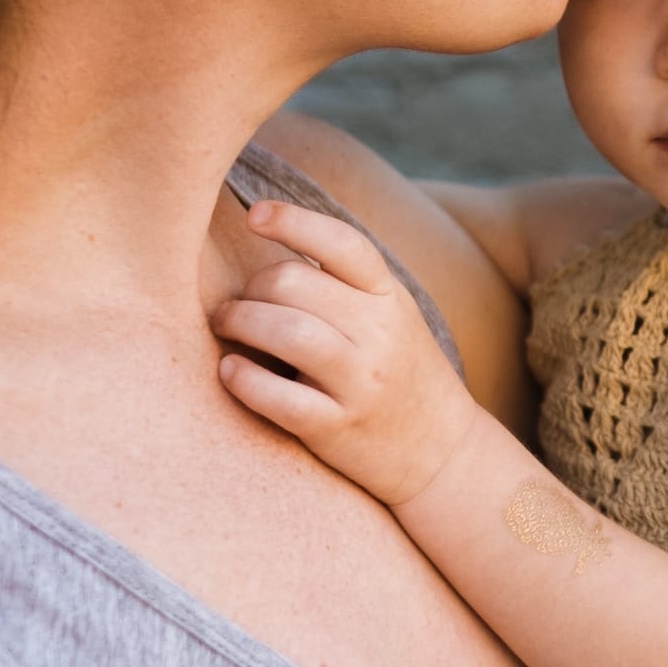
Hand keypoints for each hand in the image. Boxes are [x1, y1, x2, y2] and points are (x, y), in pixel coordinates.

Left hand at [211, 200, 479, 505]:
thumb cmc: (401, 374)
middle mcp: (379, 333)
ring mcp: (360, 382)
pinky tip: (230, 370)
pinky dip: (243, 379)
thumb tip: (273, 247)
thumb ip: (345, 285)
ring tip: (225, 326)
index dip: (293, 221)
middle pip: (293, 282)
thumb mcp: (391, 317)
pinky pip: (278, 397)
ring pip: (285, 330)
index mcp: (390, 297)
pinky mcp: (337, 428)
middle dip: (251, 287)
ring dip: (239, 321)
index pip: (341, 242)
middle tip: (235, 303)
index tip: (254, 215)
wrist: (442, 451)